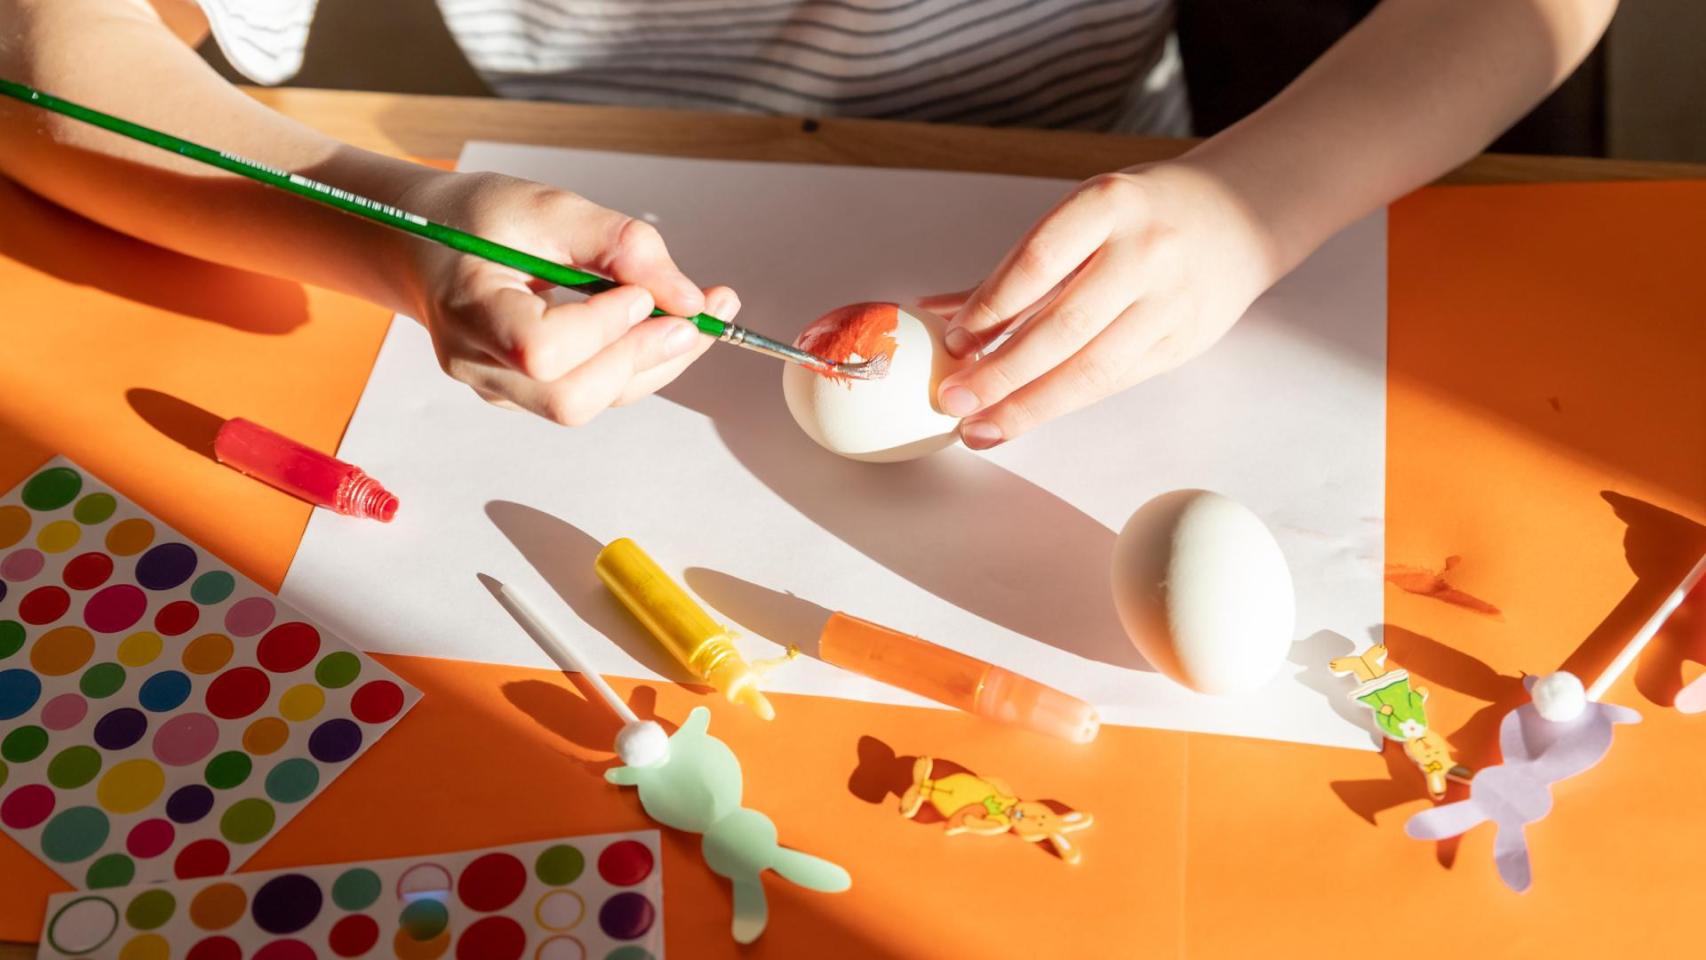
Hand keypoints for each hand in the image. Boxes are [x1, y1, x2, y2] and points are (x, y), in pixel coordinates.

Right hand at [394, 171, 737, 423]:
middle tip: (703, 313)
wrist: (428, 245)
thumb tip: (689, 298)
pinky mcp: (530, 394)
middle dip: (645, 356)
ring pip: (594, 401)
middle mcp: (480, 366)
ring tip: (703, 313)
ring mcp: (503, 390)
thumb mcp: (548, 208)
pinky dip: (640, 362)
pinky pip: (596, 392)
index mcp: (469, 311)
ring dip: (657, 361)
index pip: (541, 351)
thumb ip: (620, 245)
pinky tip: (666, 324)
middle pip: (572, 398)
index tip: (640, 291)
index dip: (601, 330)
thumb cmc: (478, 219)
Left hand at [923, 161, 1277, 448]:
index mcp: (1110, 204)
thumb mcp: (1085, 217)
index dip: (992, 305)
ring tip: (981, 427)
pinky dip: (1065, 401)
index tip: (955, 340)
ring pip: (1092, 367)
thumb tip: (937, 311)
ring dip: (1029, 404)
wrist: (1242, 215)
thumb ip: (1016, 268)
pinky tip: (1027, 412)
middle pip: (1063, 326)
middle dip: (1002, 373)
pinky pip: (1115, 380)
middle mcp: (1146, 251)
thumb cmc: (1144, 215)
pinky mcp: (1184, 341)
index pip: (1039, 260)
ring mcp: (1171, 300)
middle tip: (953, 400)